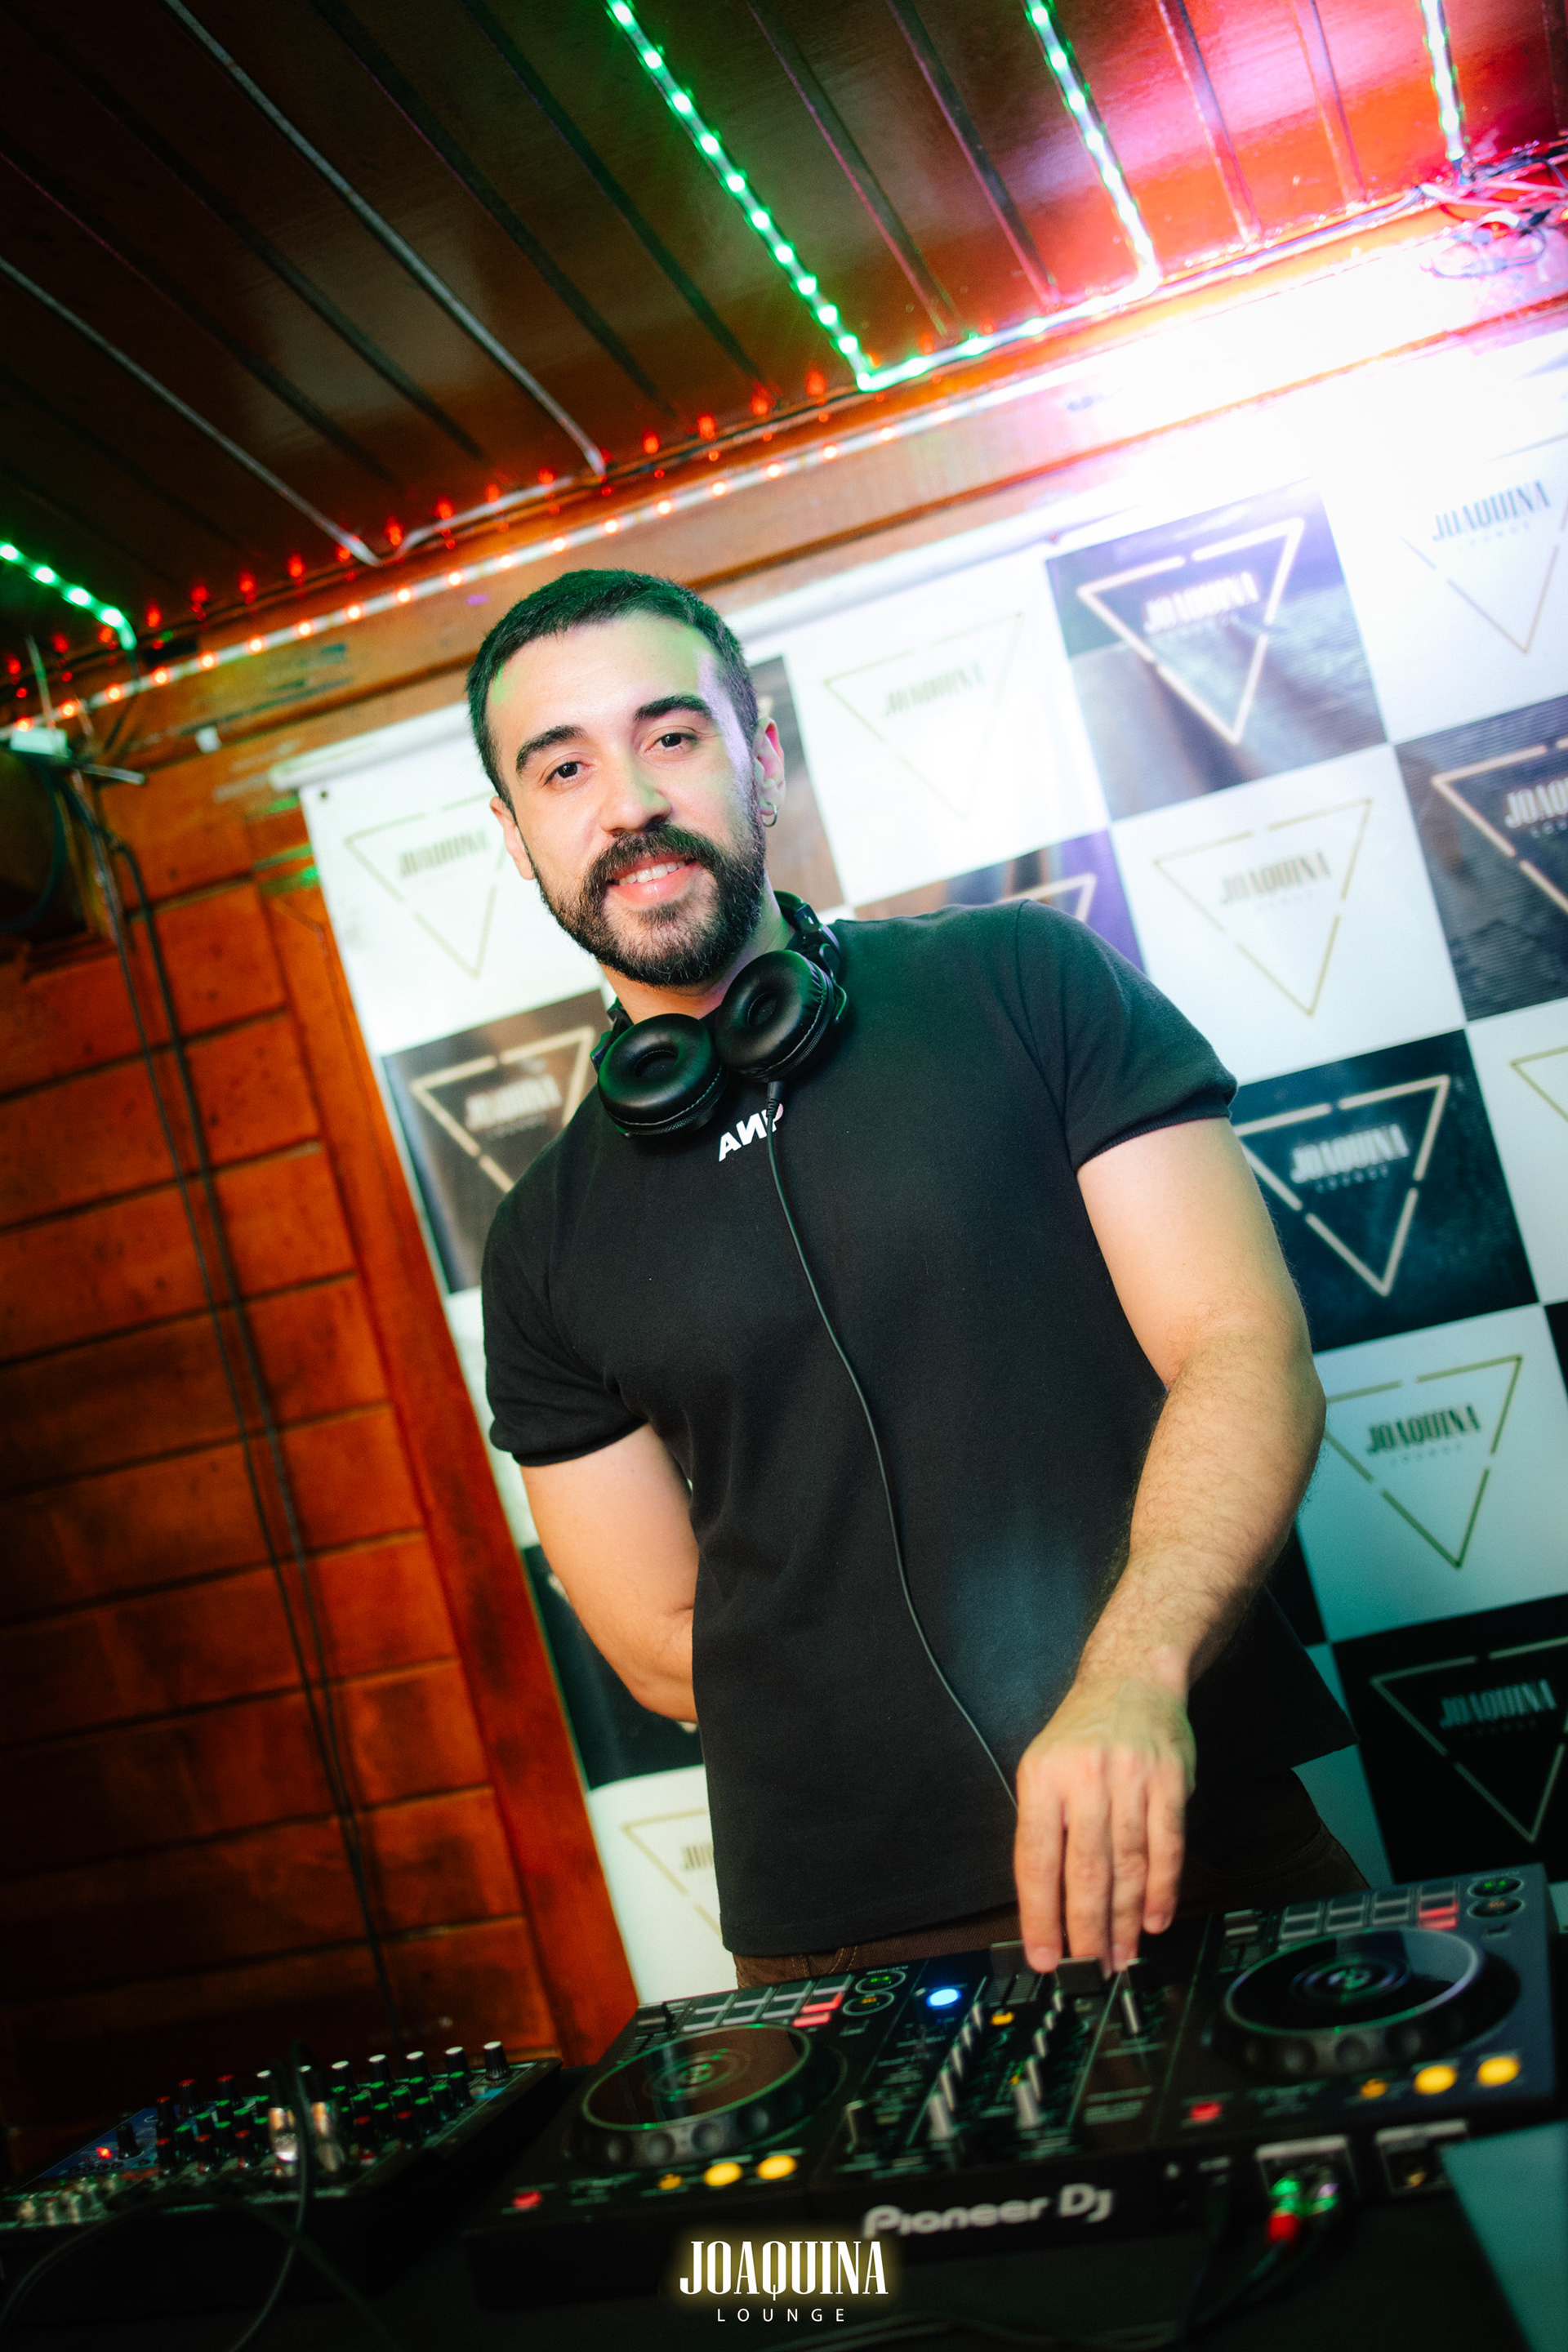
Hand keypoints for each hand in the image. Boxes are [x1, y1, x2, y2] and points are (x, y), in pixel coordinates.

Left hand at [1014, 1676, 1195, 1972]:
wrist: (1131, 1677)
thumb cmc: (1082, 1732)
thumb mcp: (1042, 1767)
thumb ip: (1044, 1829)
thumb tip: (1044, 1905)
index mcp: (1042, 1778)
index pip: (1036, 1859)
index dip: (1040, 1915)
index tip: (1043, 1956)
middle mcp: (1085, 1778)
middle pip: (1086, 1869)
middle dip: (1087, 1929)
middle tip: (1088, 1968)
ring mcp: (1131, 1778)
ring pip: (1128, 1864)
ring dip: (1124, 1919)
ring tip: (1120, 1955)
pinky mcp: (1170, 1781)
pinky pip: (1167, 1846)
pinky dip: (1162, 1889)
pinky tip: (1155, 1919)